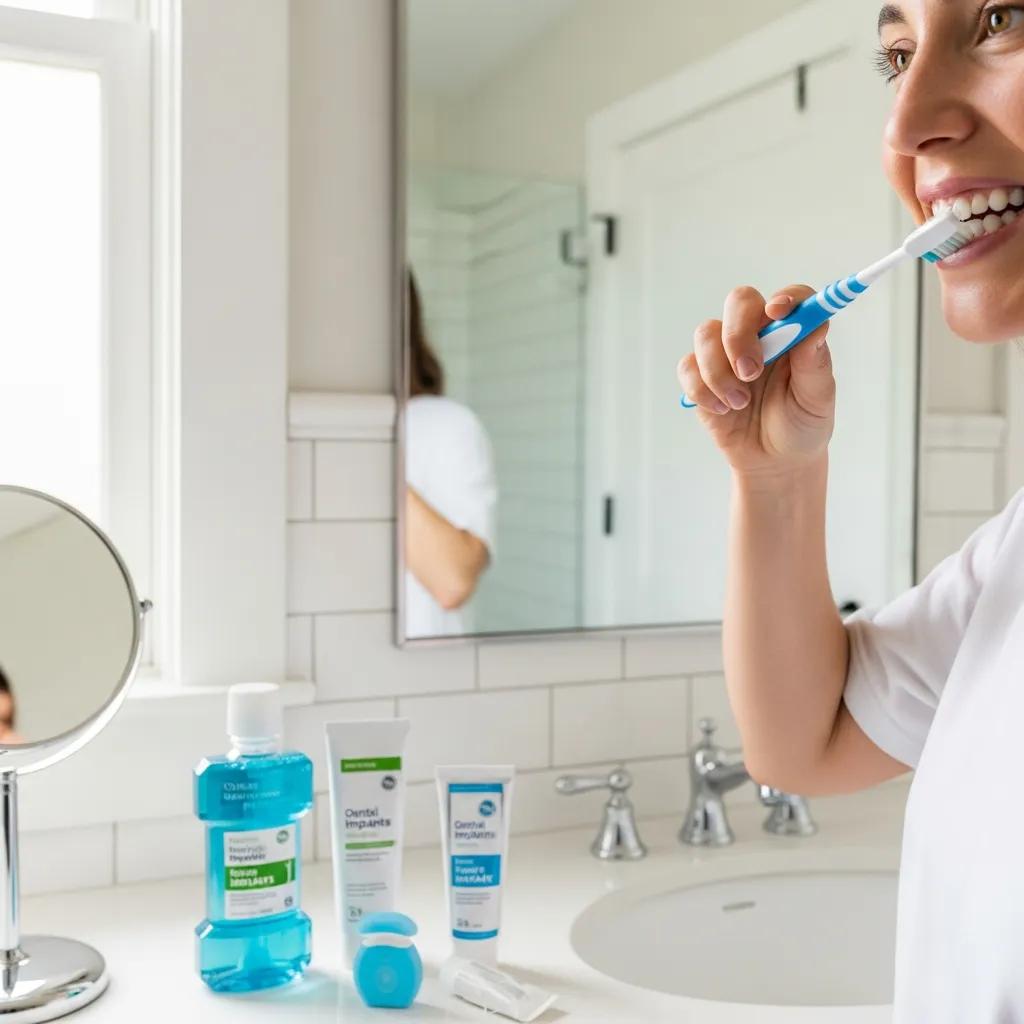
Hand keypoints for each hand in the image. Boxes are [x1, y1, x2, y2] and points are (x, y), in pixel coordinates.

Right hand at [677, 285, 835, 477]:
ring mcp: (726, 354)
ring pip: (707, 334)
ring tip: (740, 403)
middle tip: (750, 371)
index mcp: (792, 334)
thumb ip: (815, 364)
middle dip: (738, 334)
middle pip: (739, 302)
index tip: (779, 313)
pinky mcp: (701, 376)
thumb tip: (815, 328)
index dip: (784, 298)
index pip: (790, 298)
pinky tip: (722, 410)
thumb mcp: (817, 400)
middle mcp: (759, 335)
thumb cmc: (801, 425)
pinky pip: (688, 367)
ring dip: (720, 372)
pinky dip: (702, 390)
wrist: (773, 463)